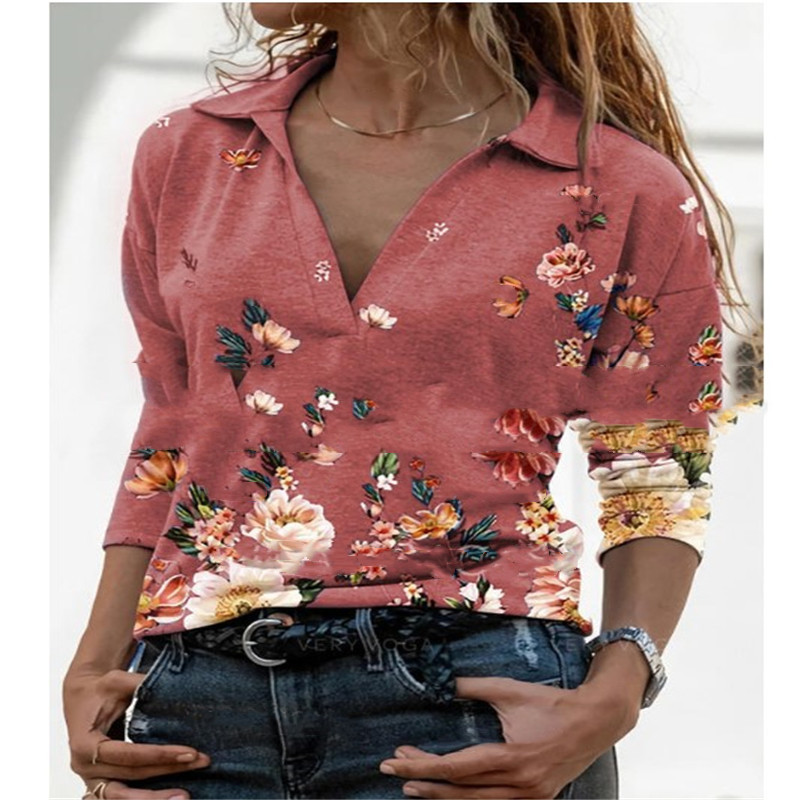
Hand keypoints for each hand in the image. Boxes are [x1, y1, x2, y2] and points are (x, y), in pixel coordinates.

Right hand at [63, 665, 210, 798]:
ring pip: (124, 796)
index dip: (159, 755)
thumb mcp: (118, 681)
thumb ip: (140, 684)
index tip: (190, 752)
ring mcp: (91, 778)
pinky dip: (145, 797)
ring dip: (155, 797)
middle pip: (131, 777)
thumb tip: (172, 686)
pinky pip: (123, 795)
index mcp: (85, 743)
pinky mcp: (101, 782)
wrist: (82, 699)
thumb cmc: (100, 689)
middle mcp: (85, 767)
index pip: (128, 754)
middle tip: (200, 764)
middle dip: (167, 773)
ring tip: (184, 795)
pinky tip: (169, 794)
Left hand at [378, 674, 637, 798]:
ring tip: (415, 786)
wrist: (596, 721)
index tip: (394, 759)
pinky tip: (453, 793)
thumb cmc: (551, 704)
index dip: (421, 765)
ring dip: (443, 795)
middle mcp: (519, 785)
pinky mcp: (537, 799)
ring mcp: (529, 797)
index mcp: (511, 758)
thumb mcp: (510, 690)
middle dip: (424, 781)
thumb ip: (475, 687)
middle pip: (460, 791)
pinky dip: (470, 799)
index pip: (455, 768)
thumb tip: (444, 683)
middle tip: (395, 768)